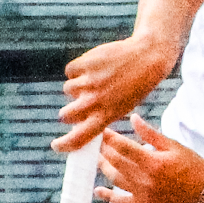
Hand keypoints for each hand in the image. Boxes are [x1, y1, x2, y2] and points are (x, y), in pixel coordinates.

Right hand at [54, 36, 177, 152]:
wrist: (147, 57)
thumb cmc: (134, 86)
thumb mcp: (120, 107)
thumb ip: (99, 116)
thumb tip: (77, 124)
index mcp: (106, 116)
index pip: (79, 138)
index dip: (64, 145)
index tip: (56, 145)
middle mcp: (95, 101)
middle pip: (65, 115)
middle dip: (68, 112)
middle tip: (79, 105)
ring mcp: (89, 81)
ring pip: (68, 90)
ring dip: (77, 87)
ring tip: (95, 80)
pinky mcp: (85, 63)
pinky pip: (70, 71)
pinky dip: (78, 70)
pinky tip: (93, 67)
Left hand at [97, 113, 203, 202]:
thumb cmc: (190, 163)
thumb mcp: (172, 145)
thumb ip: (150, 133)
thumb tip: (133, 118)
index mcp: (153, 162)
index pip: (124, 147)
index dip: (110, 138)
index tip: (102, 130)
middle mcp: (146, 179)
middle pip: (116, 162)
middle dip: (104, 150)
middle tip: (97, 141)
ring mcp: (144, 194)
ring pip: (115, 179)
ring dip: (104, 167)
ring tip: (98, 157)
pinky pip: (122, 202)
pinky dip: (109, 197)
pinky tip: (99, 190)